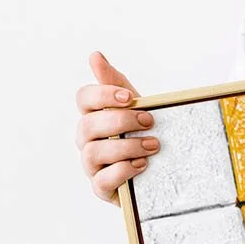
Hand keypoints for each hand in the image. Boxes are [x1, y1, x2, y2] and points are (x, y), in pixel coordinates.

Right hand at [75, 52, 156, 204]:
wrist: (160, 172)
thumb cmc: (143, 135)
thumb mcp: (136, 109)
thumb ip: (117, 84)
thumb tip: (95, 56)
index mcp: (93, 116)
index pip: (83, 99)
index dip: (103, 95)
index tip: (130, 98)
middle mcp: (86, 140)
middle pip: (88, 125)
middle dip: (120, 121)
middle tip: (149, 121)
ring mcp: (91, 165)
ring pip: (93, 152)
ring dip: (126, 146)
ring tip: (153, 146)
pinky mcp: (101, 188)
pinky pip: (102, 180)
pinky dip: (123, 170)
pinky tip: (143, 165)